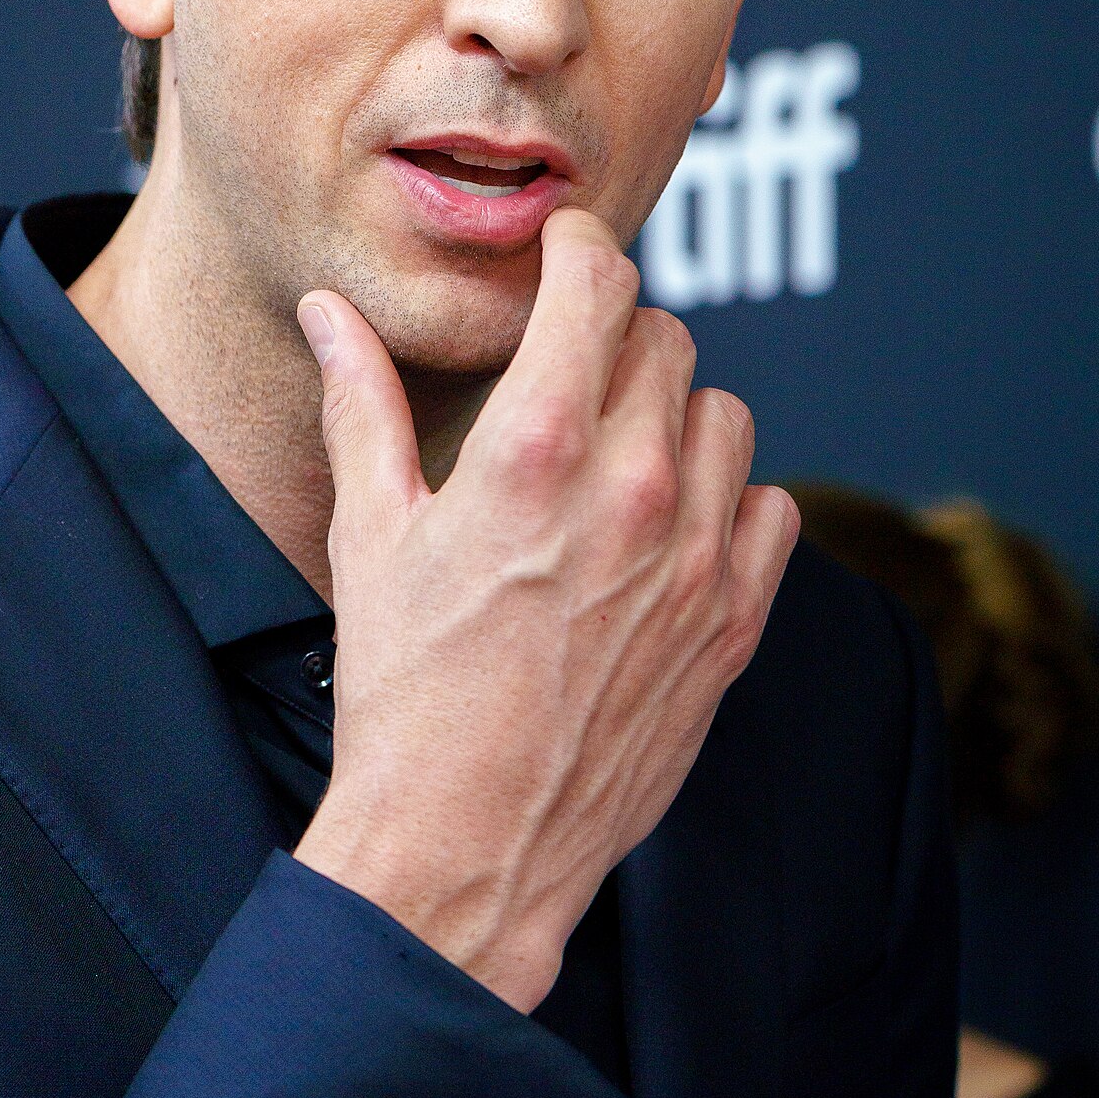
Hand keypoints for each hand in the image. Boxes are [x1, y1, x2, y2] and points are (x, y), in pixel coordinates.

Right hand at [293, 209, 797, 1012]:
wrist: (465, 847)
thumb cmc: (403, 697)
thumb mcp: (370, 537)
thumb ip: (364, 405)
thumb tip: (329, 315)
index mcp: (533, 453)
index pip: (598, 283)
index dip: (579, 250)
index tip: (565, 255)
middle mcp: (631, 492)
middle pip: (666, 340)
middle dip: (614, 341)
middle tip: (568, 379)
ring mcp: (694, 561)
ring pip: (724, 416)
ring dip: (675, 416)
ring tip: (615, 458)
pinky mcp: (731, 626)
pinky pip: (770, 509)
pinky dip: (728, 501)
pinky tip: (668, 530)